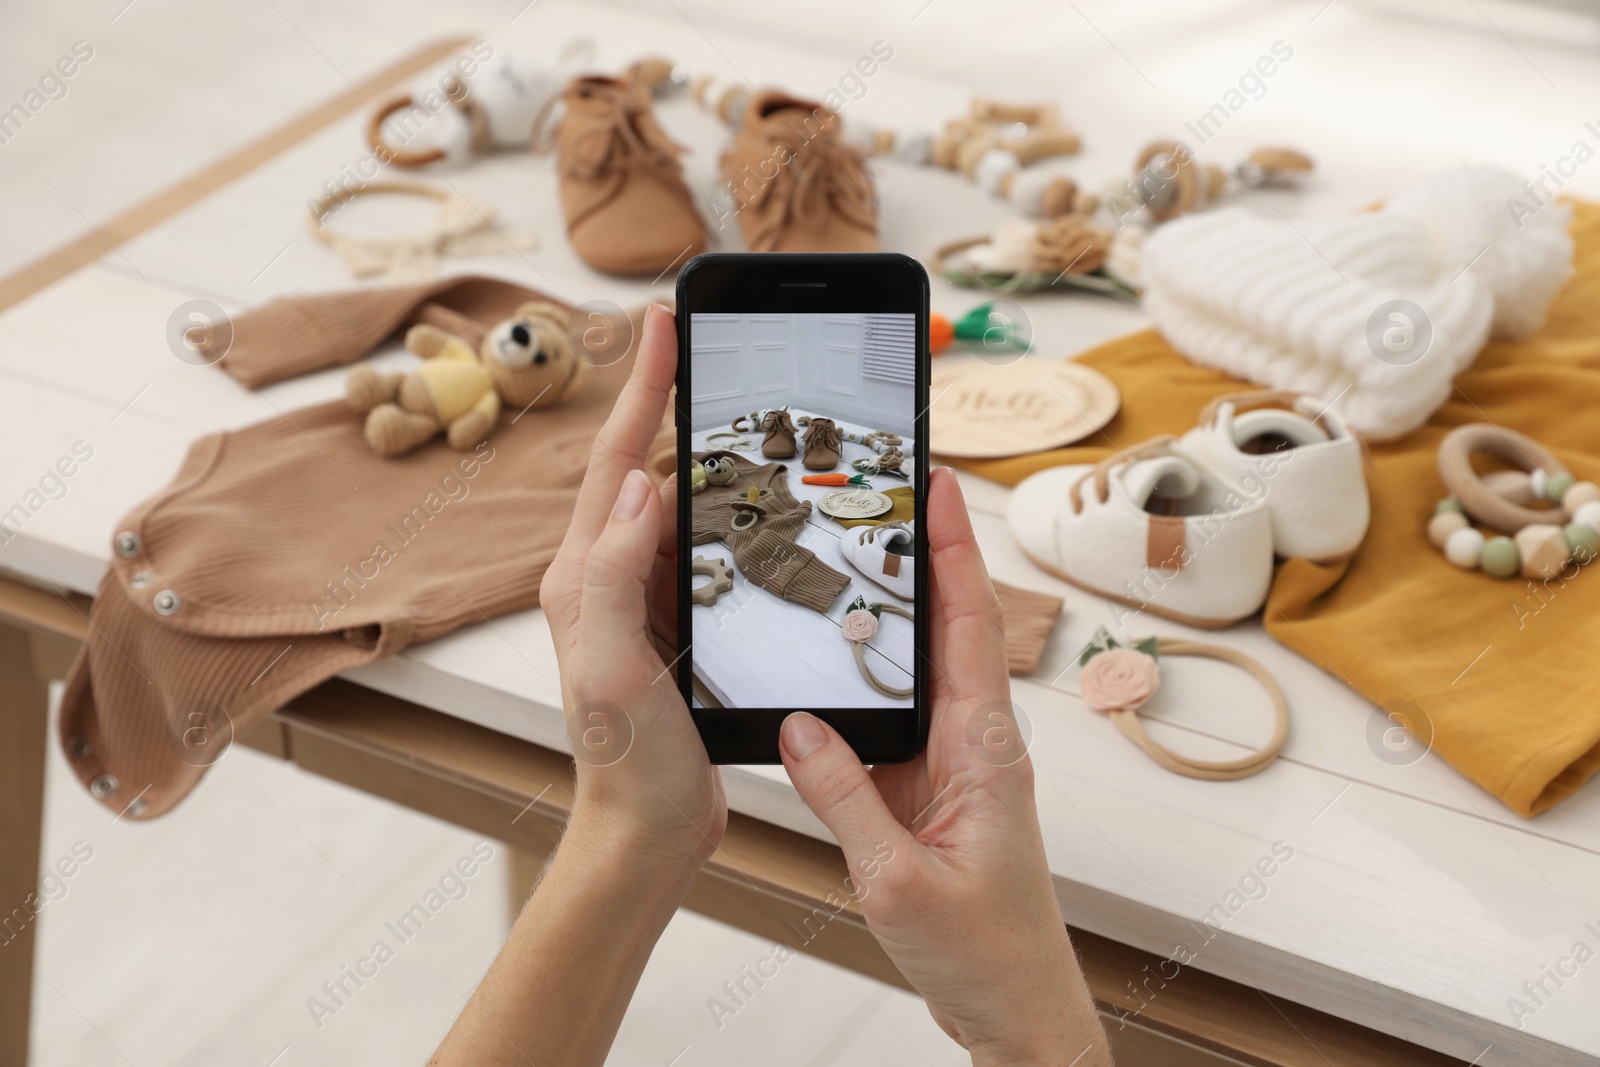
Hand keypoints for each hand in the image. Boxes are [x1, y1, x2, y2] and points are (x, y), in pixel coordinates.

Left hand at [540, 303, 725, 870]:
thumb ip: (613, 573)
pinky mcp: (677, 624)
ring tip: (744, 405)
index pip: (615, 461)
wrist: (648, 832)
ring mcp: (643, 599)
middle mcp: (607, 577)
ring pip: (680, 505)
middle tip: (707, 342)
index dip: (644, 388)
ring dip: (707, 452)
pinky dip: (732, 514)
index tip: (665, 324)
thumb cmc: (625, 762)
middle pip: (644, 466)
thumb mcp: (611, 666)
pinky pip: (705, 550)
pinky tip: (762, 503)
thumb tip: (640, 484)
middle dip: (672, 399)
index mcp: (583, 576)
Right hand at [780, 469, 1110, 1065]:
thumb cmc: (985, 953)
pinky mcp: (930, 792)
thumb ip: (844, 798)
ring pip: (920, 670)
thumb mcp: (896, 878)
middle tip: (888, 489)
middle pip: (949, 628)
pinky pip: (894, 720)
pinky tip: (828, 665)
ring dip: (894, 613)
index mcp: (984, 750)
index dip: (954, 550)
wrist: (1016, 1009)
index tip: (936, 483)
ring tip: (851, 553)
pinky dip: (865, 682)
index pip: (970, 625)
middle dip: (925, 554)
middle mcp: (975, 743)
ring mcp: (953, 765)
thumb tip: (798, 728)